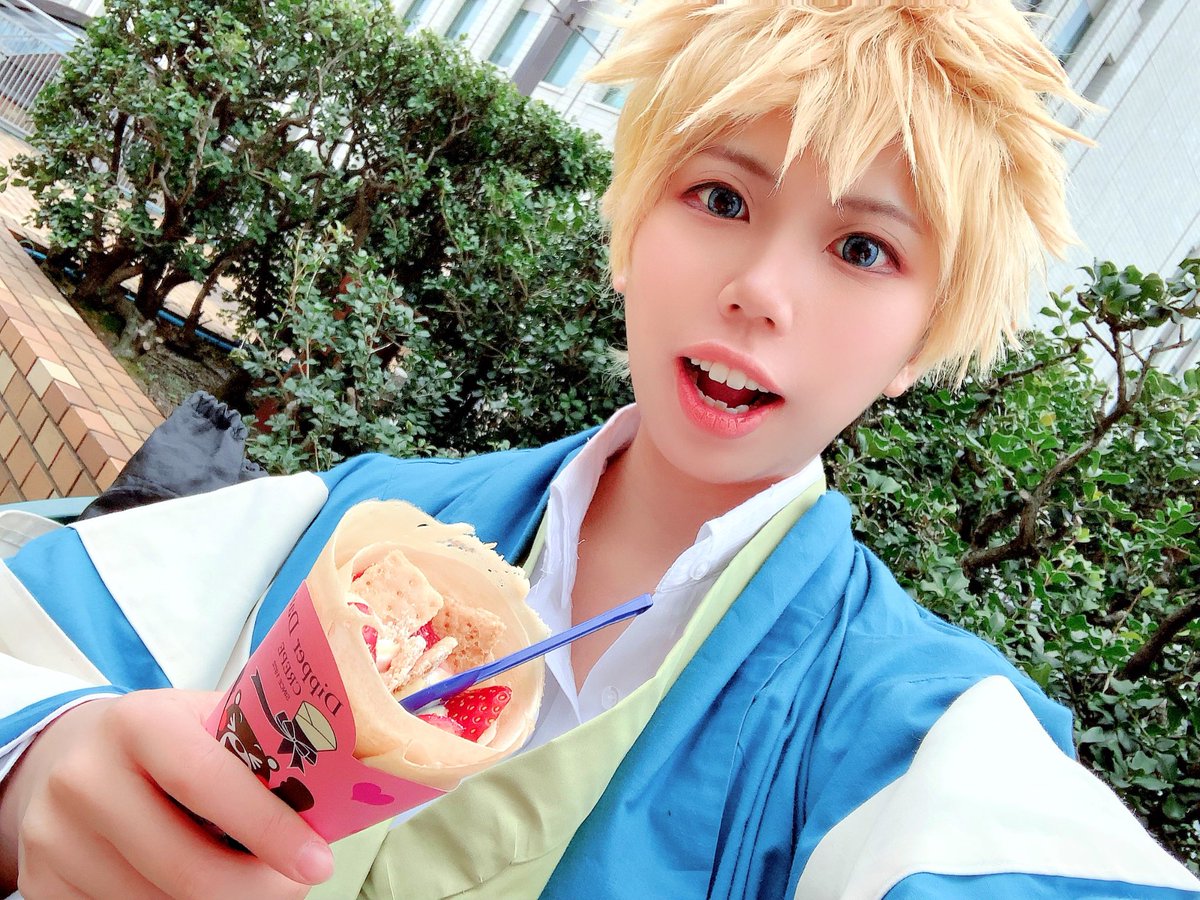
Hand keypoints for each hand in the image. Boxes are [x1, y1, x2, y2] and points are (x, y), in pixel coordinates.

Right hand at [0, 690, 332, 898]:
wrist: (68, 756)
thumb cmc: (164, 740)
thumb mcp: (203, 721)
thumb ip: (256, 745)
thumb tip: (343, 786)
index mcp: (137, 723)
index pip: (207, 782)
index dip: (268, 828)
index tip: (318, 861)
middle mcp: (85, 779)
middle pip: (184, 867)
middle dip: (257, 890)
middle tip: (298, 885)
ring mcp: (55, 838)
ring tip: (256, 886)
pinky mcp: (42, 885)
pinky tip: (204, 894)